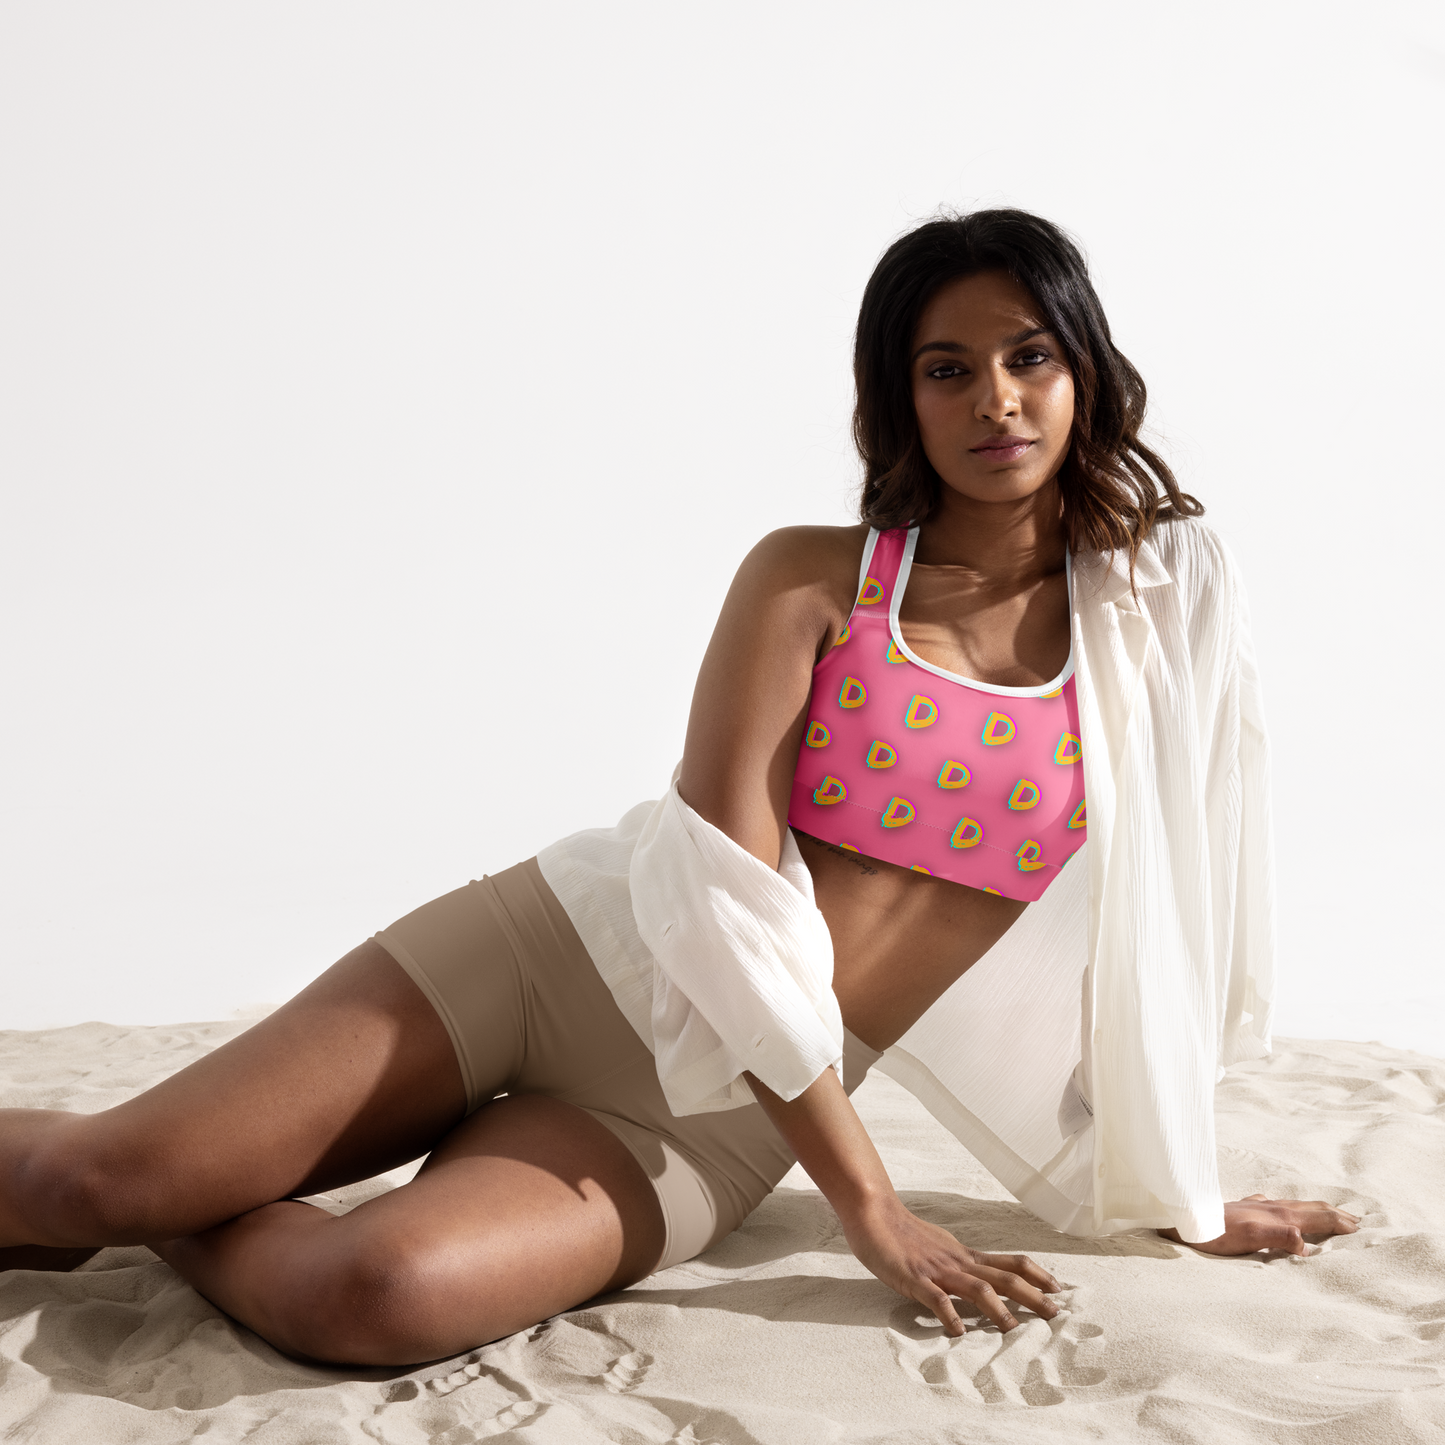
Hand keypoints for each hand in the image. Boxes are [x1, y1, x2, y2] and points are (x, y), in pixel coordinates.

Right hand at [842, 1193, 1062, 1335]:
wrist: (873, 1211)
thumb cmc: (902, 1231)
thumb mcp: (938, 1247)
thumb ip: (956, 1263)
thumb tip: (974, 1277)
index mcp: (964, 1255)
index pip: (1009, 1264)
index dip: (1036, 1276)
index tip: (1059, 1290)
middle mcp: (958, 1261)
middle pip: (1003, 1277)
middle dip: (1032, 1296)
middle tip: (1056, 1314)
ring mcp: (937, 1270)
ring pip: (976, 1288)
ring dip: (998, 1309)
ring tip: (1014, 1329)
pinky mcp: (913, 1278)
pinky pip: (935, 1298)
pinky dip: (949, 1314)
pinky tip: (958, 1331)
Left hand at [1161, 1194, 1359, 1256]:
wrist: (1184, 1221)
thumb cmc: (1215, 1234)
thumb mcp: (1249, 1239)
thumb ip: (1278, 1238)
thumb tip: (1307, 1245)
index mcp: (1278, 1214)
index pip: (1317, 1216)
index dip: (1340, 1222)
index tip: (1361, 1228)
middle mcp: (1271, 1207)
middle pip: (1310, 1207)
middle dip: (1334, 1213)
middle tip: (1356, 1219)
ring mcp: (1258, 1207)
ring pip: (1296, 1205)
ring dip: (1316, 1209)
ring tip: (1329, 1212)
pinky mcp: (1246, 1210)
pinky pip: (1280, 1208)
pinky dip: (1294, 1211)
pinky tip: (1286, 1212)